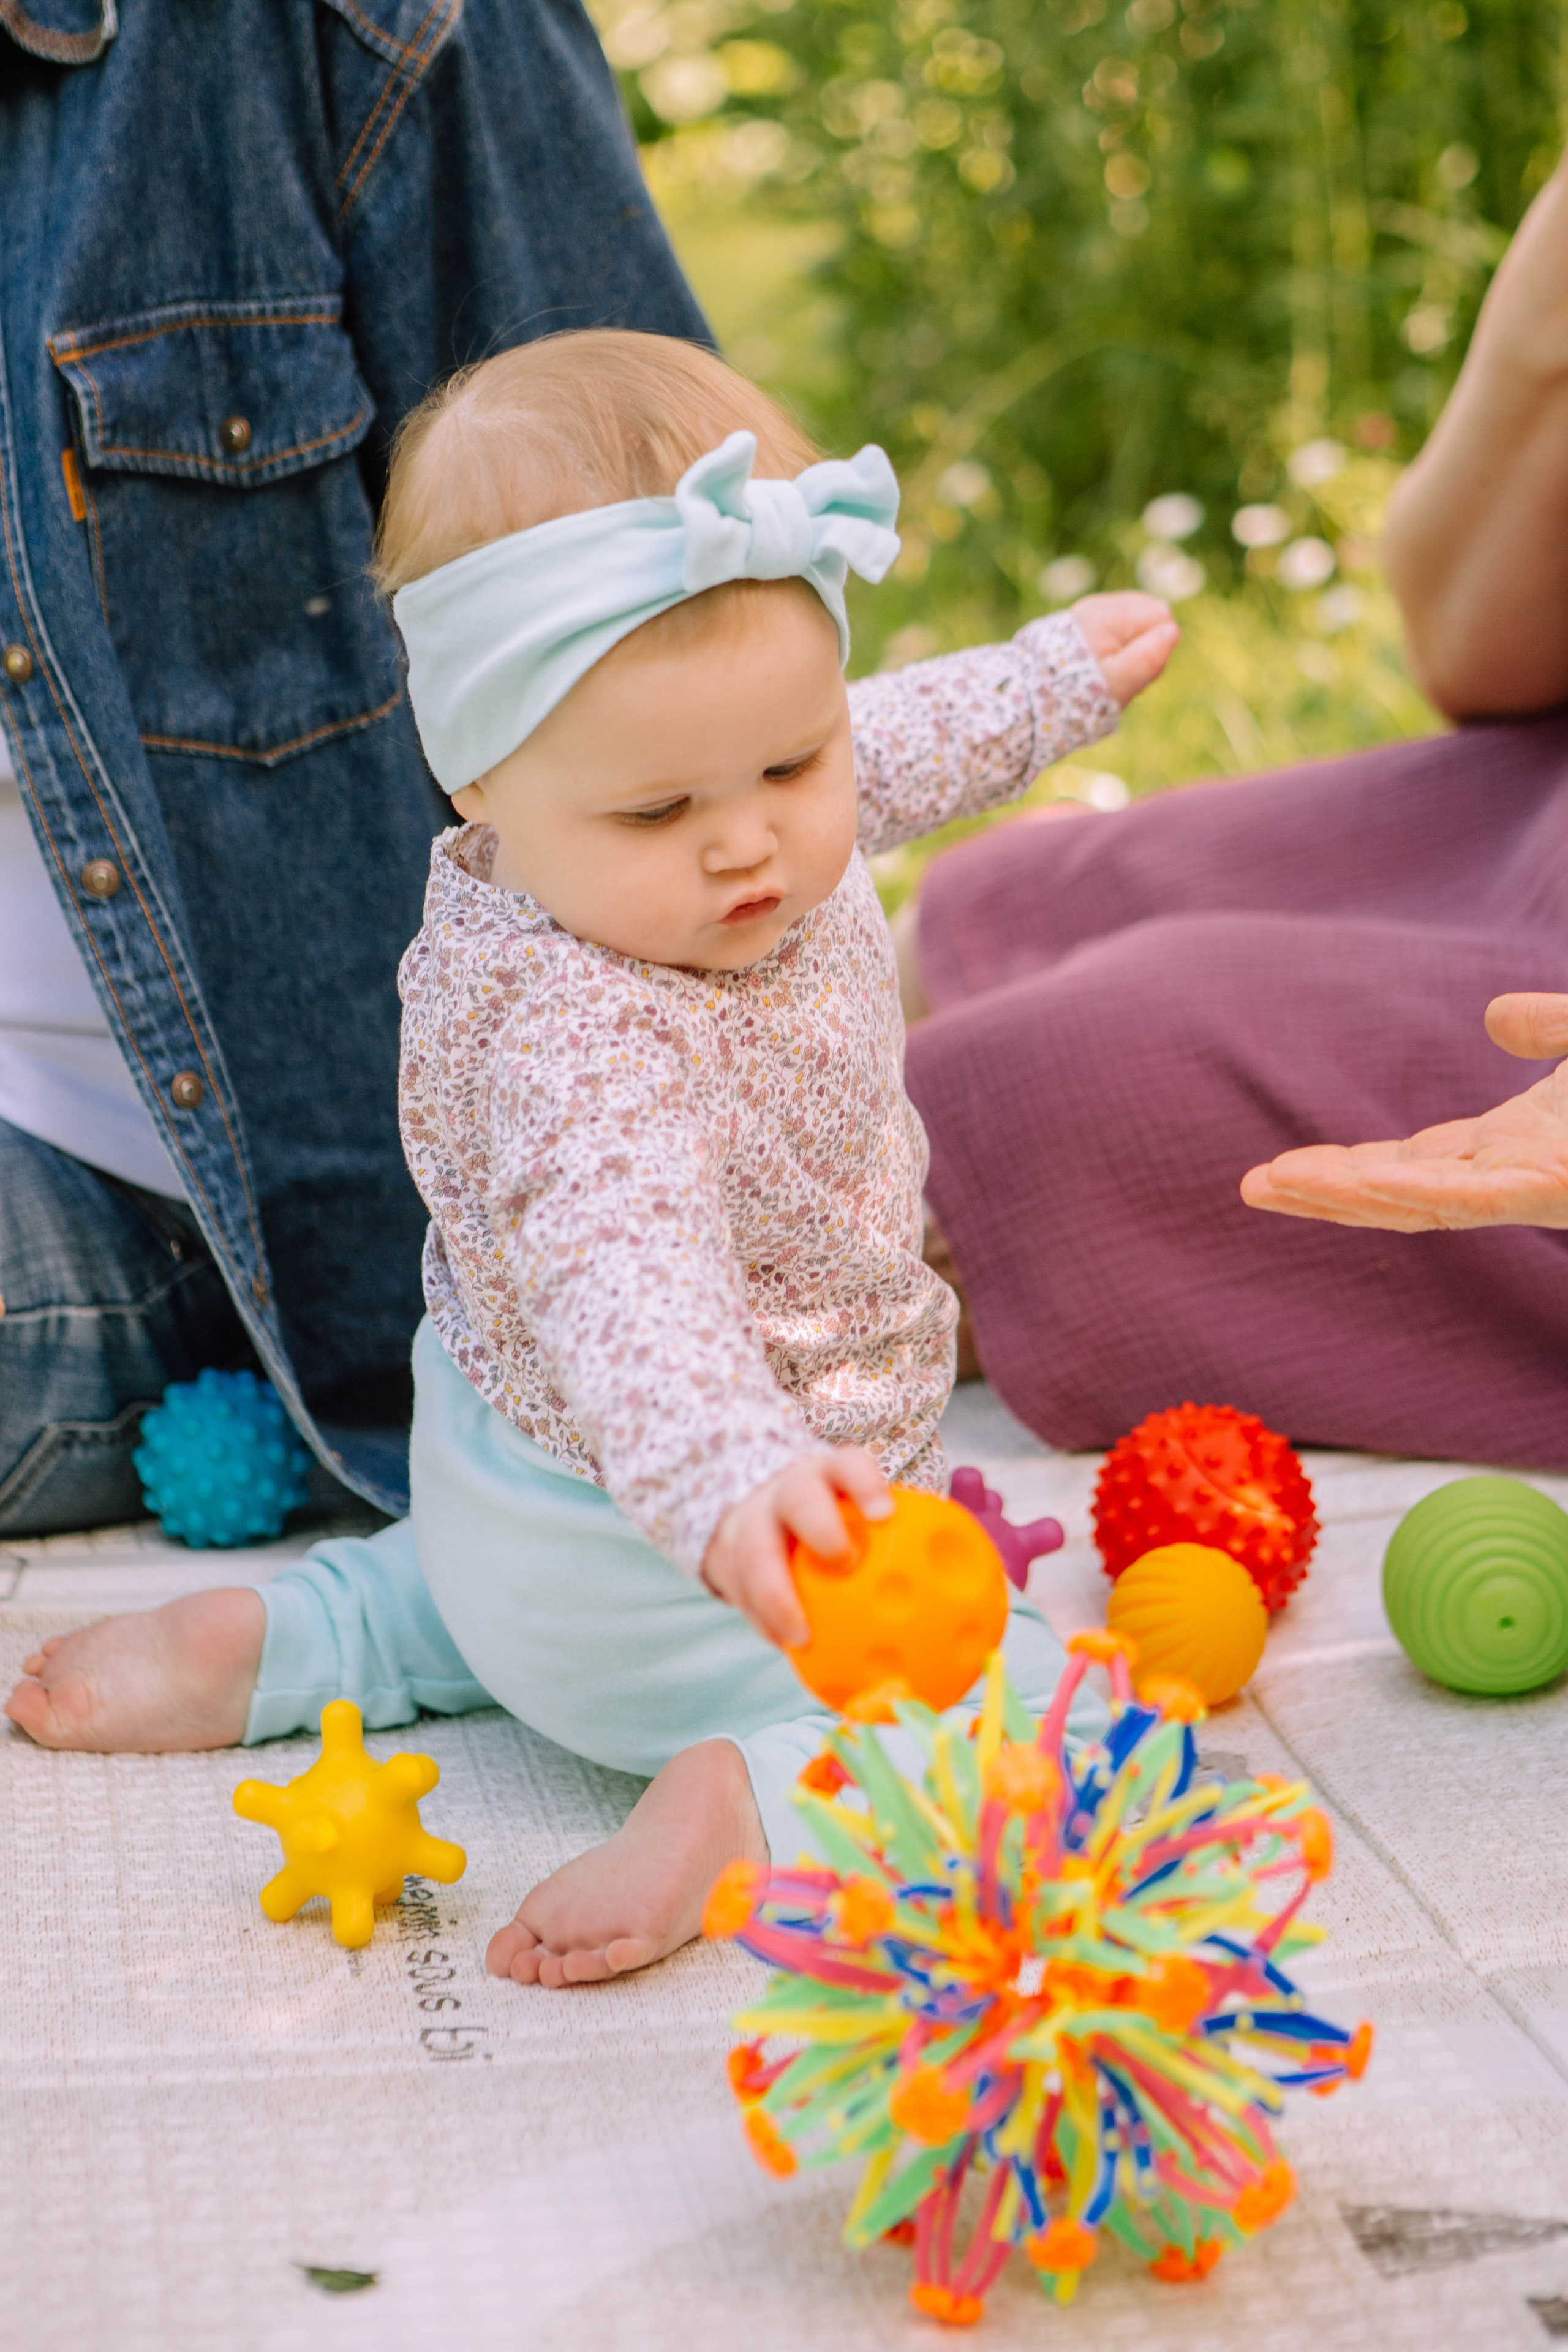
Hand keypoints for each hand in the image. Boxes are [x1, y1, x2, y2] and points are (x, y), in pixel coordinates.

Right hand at [701, 1448, 891, 1647]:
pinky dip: (761, 1620)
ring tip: (800, 1634)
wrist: (756, 1513)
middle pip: (799, 1498)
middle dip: (821, 1526)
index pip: (848, 1465)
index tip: (886, 1514)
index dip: (865, 1484)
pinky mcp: (725, 1557)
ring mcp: (751, 1521)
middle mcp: (789, 1492)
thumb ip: (905, 1550)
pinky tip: (787, 1649)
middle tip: (845, 1562)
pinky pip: (739, 1591)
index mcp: (830, 1477)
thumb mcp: (863, 1520)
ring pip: (754, 1550)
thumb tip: (971, 1609)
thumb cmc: (834, 1525)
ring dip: (776, 1593)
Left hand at [1070, 591, 1179, 706]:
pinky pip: (1121, 628)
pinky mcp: (1089, 621)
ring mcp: (1093, 611)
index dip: (1158, 646)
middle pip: (1151, 616)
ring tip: (1113, 671)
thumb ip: (1147, 658)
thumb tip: (1173, 631)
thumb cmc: (1078, 692)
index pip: (1161, 615)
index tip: (1138, 670)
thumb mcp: (1116, 682)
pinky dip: (1120, 647)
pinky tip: (1107, 664)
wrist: (1037, 696)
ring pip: (1138, 623)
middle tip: (1123, 674)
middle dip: (1147, 647)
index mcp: (1108, 614)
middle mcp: (1100, 605)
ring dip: (1134, 648)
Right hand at [1240, 993, 1567, 1232]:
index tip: (1286, 1167)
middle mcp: (1514, 1177)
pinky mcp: (1555, 1192)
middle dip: (1323, 1193)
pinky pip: (1474, 1200)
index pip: (1415, 1166)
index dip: (1349, 1168)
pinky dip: (1415, 1192)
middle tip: (1251, 1187)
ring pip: (1421, 1206)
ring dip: (1345, 1198)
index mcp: (1518, 1149)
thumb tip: (1494, 1017)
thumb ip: (1552, 1024)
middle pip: (1400, 1194)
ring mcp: (1533, 1190)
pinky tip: (1366, 1179)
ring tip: (1271, 1186)